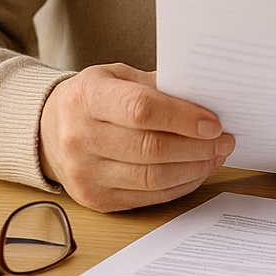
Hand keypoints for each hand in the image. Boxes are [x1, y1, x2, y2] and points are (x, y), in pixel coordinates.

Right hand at [38, 63, 235, 211]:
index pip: (141, 110)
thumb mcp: (119, 76)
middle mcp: (80, 136)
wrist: (50, 130)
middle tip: (225, 141)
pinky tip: (195, 172)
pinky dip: (179, 186)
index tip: (213, 123)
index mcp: (87, 97)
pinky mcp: (95, 199)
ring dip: (194, 168)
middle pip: (151, 148)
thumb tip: (208, 102)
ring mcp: (84, 172)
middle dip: (198, 147)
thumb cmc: (95, 98)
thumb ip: (158, 86)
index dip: (183, 118)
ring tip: (216, 156)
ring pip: (152, 178)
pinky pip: (147, 197)